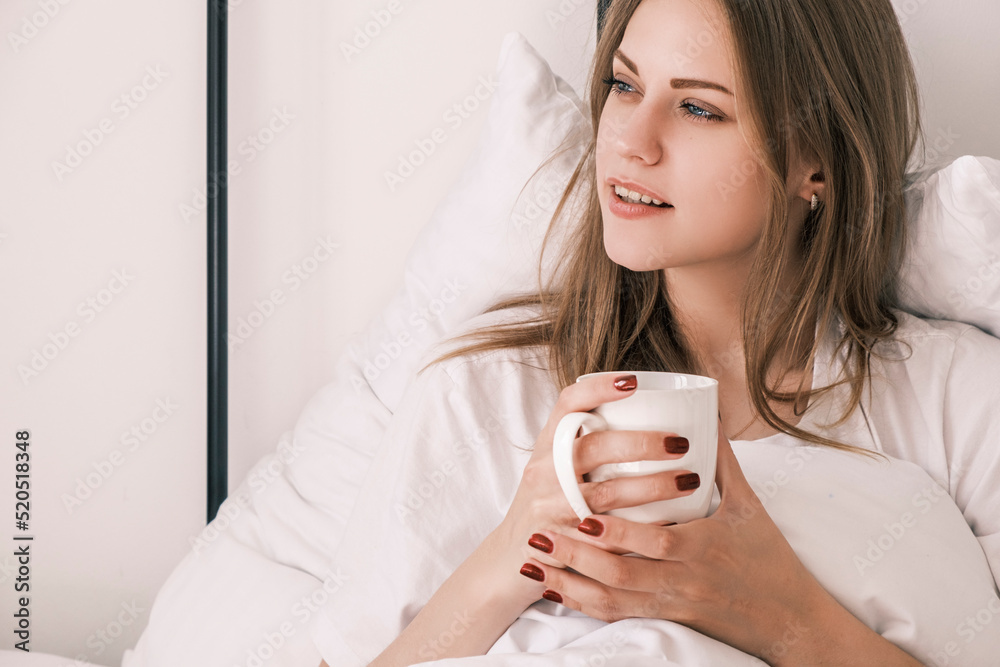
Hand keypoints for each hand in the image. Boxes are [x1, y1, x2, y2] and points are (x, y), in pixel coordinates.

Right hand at [491, 373, 699, 606]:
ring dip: (652, 487)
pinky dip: (643, 530)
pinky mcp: (560, 543)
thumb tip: (652, 415)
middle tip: (680, 443)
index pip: (567, 404)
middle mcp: (543, 471)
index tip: (634, 381)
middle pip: (593, 447)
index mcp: (547, 445)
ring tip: (689, 480)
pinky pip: (608, 537)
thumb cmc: (546, 505)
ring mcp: (549, 508)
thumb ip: (590, 445)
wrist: (509, 560)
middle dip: (641, 442)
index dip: (598, 389)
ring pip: (606, 494)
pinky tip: (673, 524)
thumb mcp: (555, 468)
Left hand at [518, 420, 916, 664]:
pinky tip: (556, 589)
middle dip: (575, 556)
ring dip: (569, 581)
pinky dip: (583, 603)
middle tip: (538, 534)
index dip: (617, 532)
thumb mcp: (750, 506)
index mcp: (703, 548)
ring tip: (534, 562)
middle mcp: (682, 580)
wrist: (789, 620)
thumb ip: (723, 461)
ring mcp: (671, 603)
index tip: (583, 514)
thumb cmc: (769, 558)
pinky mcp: (666, 617)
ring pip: (611, 599)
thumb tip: (707, 413)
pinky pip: (617, 615)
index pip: (655, 542)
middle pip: (620, 574)